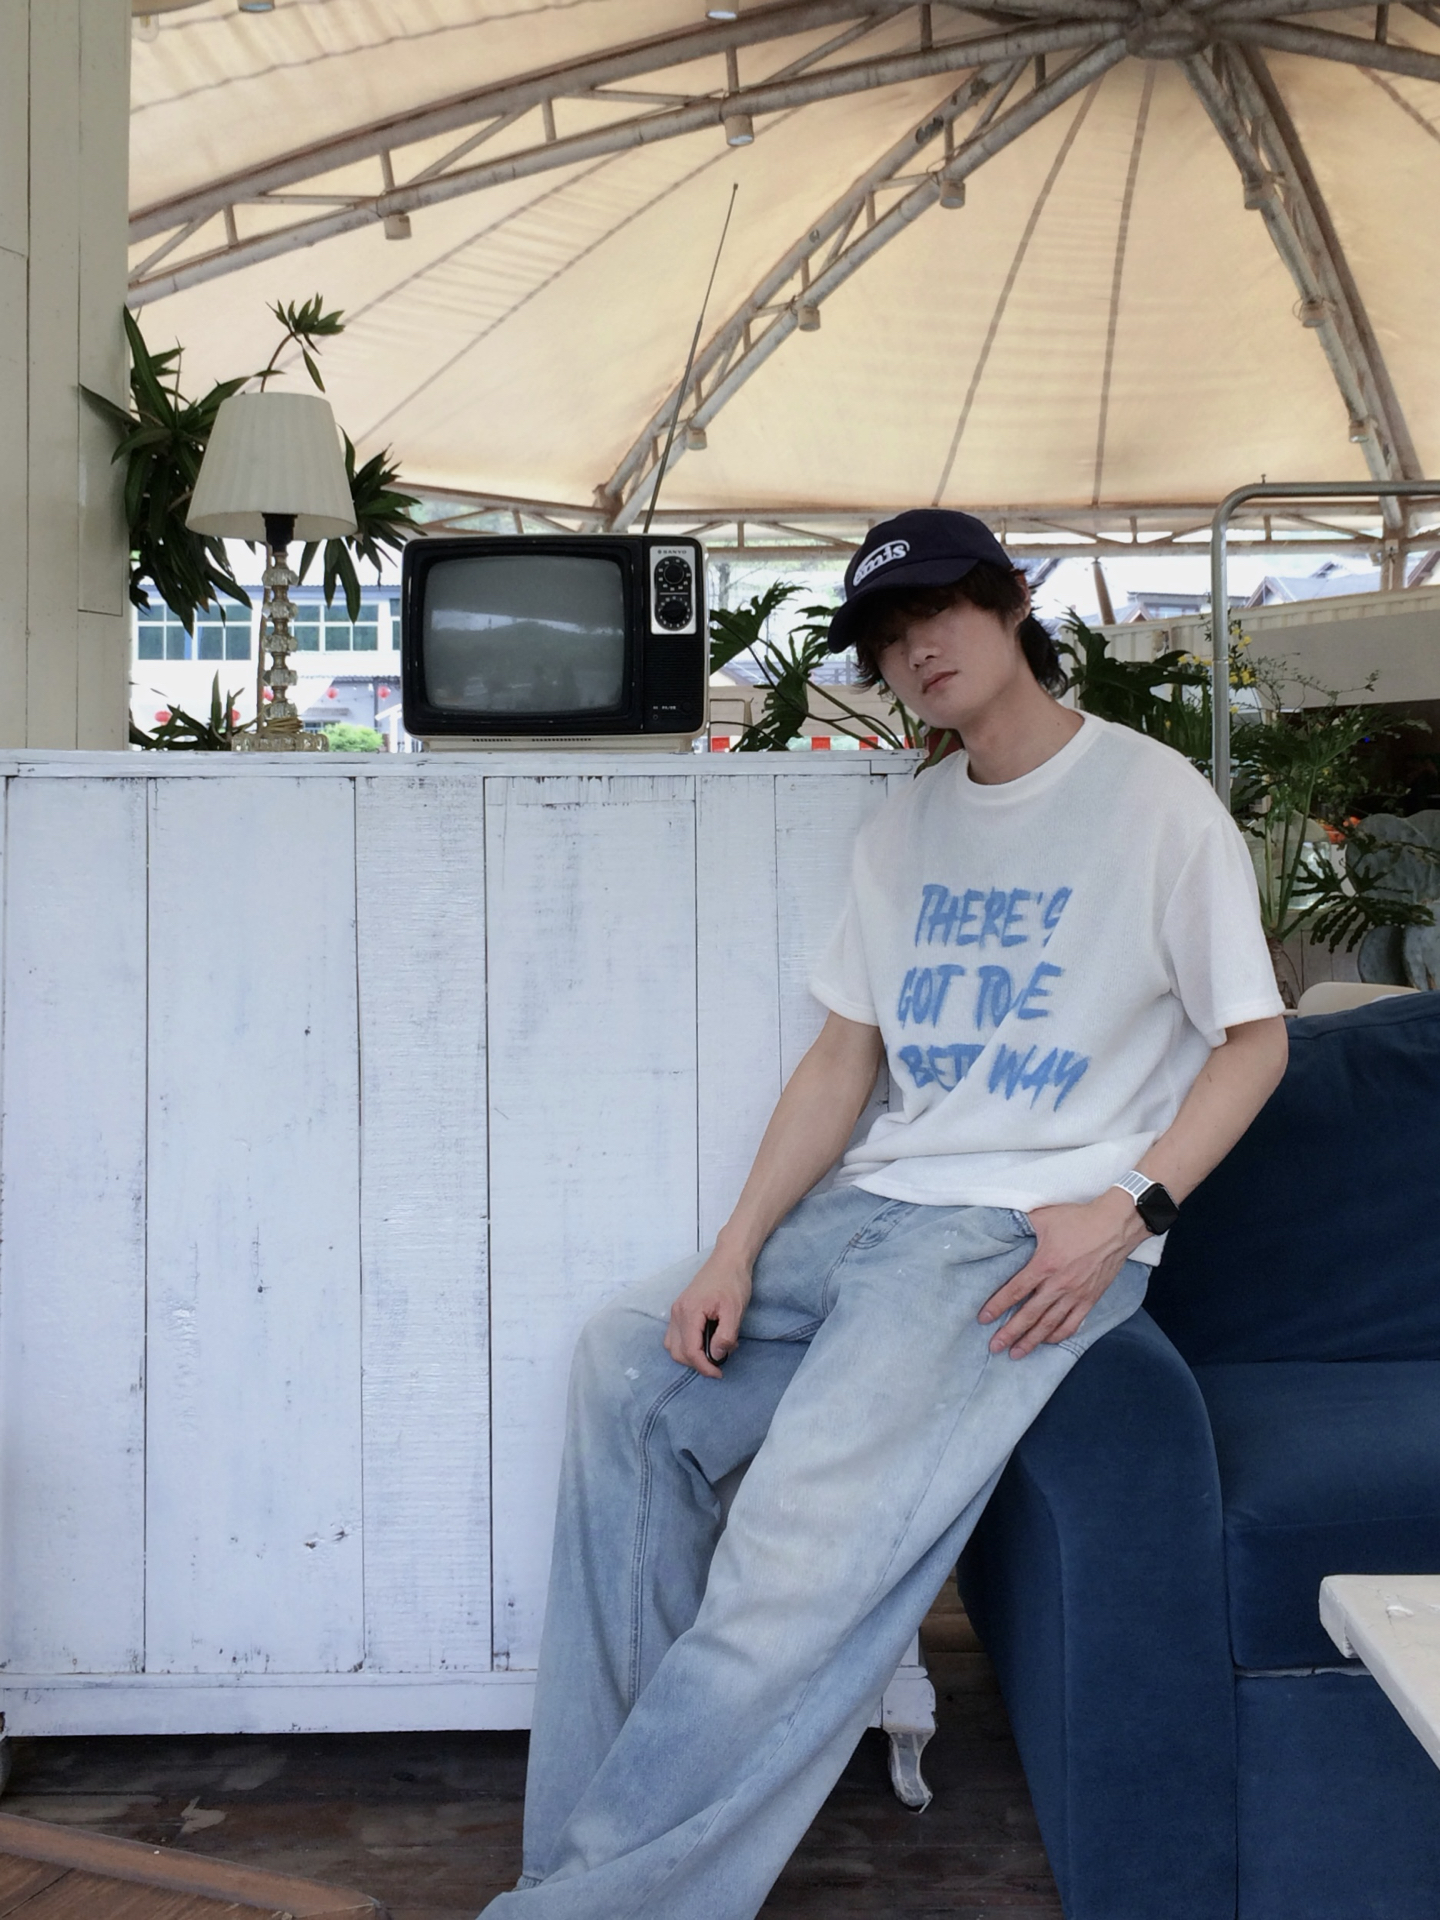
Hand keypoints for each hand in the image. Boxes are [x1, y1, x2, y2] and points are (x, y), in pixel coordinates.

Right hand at [664, 1245, 752, 1377]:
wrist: (728, 1259)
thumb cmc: (733, 1281)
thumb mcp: (735, 1310)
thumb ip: (726, 1336)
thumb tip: (717, 1356)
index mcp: (689, 1312)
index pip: (690, 1351)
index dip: (704, 1367)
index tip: (719, 1373)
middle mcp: (678, 1312)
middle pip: (677, 1352)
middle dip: (697, 1363)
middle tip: (719, 1361)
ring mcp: (677, 1310)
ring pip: (673, 1345)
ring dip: (691, 1355)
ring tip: (714, 1350)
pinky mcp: (680, 1309)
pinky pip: (676, 1335)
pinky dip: (688, 1345)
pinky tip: (707, 1340)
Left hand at [978, 1191, 1144, 1358]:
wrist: (1116, 1226)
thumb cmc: (1079, 1220)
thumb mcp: (1045, 1217)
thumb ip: (1022, 1226)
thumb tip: (1002, 1228)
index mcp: (1044, 1265)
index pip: (1015, 1291)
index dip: (997, 1306)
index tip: (983, 1319)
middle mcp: (1059, 1285)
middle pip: (1029, 1315)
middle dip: (1010, 1333)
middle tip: (995, 1346)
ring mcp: (1076, 1295)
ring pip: (1050, 1325)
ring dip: (1032, 1341)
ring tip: (1017, 1353)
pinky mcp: (1090, 1299)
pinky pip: (1072, 1324)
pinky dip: (1058, 1336)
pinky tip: (1047, 1342)